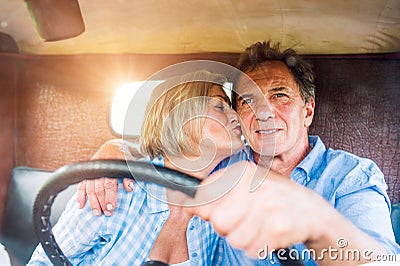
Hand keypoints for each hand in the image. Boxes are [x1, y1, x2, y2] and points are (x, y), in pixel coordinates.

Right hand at [76, 139, 142, 215]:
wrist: (113, 146)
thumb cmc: (123, 157)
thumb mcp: (129, 163)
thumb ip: (129, 176)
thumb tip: (129, 188)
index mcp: (110, 164)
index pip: (109, 183)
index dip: (110, 196)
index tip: (111, 207)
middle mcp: (99, 167)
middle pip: (98, 188)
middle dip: (102, 202)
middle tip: (106, 213)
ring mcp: (91, 170)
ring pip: (89, 188)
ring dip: (92, 202)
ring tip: (96, 212)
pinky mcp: (87, 173)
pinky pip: (81, 185)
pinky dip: (80, 195)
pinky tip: (81, 205)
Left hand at [185, 161, 325, 257]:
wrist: (312, 211)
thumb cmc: (274, 196)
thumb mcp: (247, 183)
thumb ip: (218, 191)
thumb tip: (186, 204)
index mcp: (243, 172)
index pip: (205, 193)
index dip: (203, 208)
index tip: (206, 212)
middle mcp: (255, 186)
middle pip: (217, 220)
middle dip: (226, 226)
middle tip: (241, 220)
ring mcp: (268, 207)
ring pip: (234, 238)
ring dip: (243, 237)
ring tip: (258, 225)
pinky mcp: (278, 228)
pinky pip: (251, 249)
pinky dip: (257, 246)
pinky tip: (268, 233)